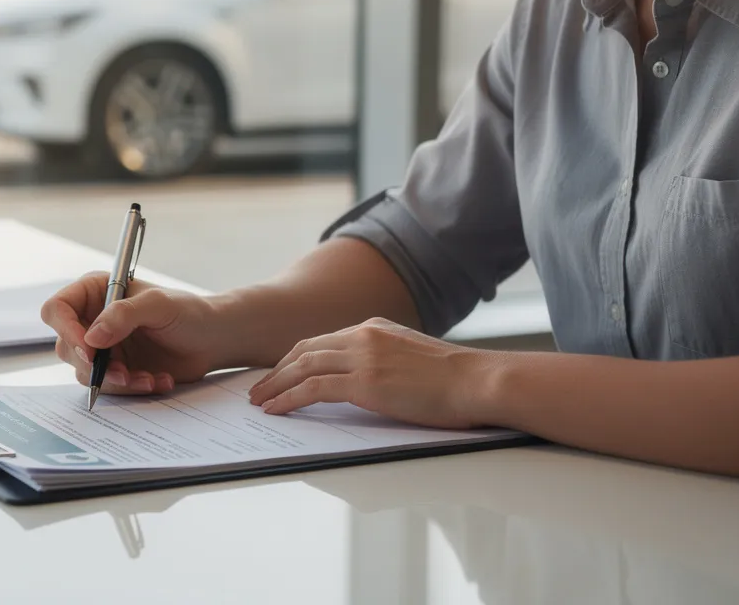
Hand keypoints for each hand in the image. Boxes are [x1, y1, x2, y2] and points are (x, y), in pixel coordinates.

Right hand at [40, 272, 231, 395]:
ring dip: (116, 381)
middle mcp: (93, 319)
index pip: (58, 309)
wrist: (213, 340)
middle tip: (122, 372)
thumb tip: (92, 337)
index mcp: (95, 292)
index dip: (66, 331)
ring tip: (148, 378)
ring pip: (84, 373)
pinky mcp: (116, 371)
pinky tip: (157, 381)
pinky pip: (108, 387)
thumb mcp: (158, 305)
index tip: (90, 350)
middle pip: (65, 346)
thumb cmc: (189, 312)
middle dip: (93, 364)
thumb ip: (124, 314)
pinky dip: (132, 389)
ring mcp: (103, 347)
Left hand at [246, 318, 496, 428]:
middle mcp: (363, 336)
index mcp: (374, 328)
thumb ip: (385, 359)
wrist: (479, 381)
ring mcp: (363, 357)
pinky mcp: (365, 382)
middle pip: (304, 350)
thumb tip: (368, 379)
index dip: (295, 358)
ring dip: (275, 386)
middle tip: (259, 388)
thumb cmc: (456, 380)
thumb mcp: (413, 357)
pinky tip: (277, 410)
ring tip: (260, 402)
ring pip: (303, 367)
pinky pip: (313, 389)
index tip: (279, 373)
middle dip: (277, 370)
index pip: (322, 341)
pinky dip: (289, 399)